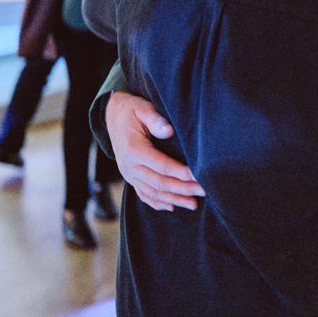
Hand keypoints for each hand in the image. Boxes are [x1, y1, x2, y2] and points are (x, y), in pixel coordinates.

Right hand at [106, 91, 204, 210]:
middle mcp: (129, 167)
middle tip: (205, 191)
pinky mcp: (130, 178)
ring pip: (153, 192)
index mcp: (133, 150)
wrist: (112, 117)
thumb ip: (156, 119)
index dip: (181, 173)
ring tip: (194, 204)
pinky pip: (143, 194)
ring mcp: (128, 174)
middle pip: (159, 183)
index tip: (199, 176)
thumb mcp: (143, 109)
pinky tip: (172, 207)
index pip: (161, 166)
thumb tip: (169, 130)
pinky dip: (157, 203)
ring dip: (174, 199)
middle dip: (183, 189)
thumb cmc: (132, 111)